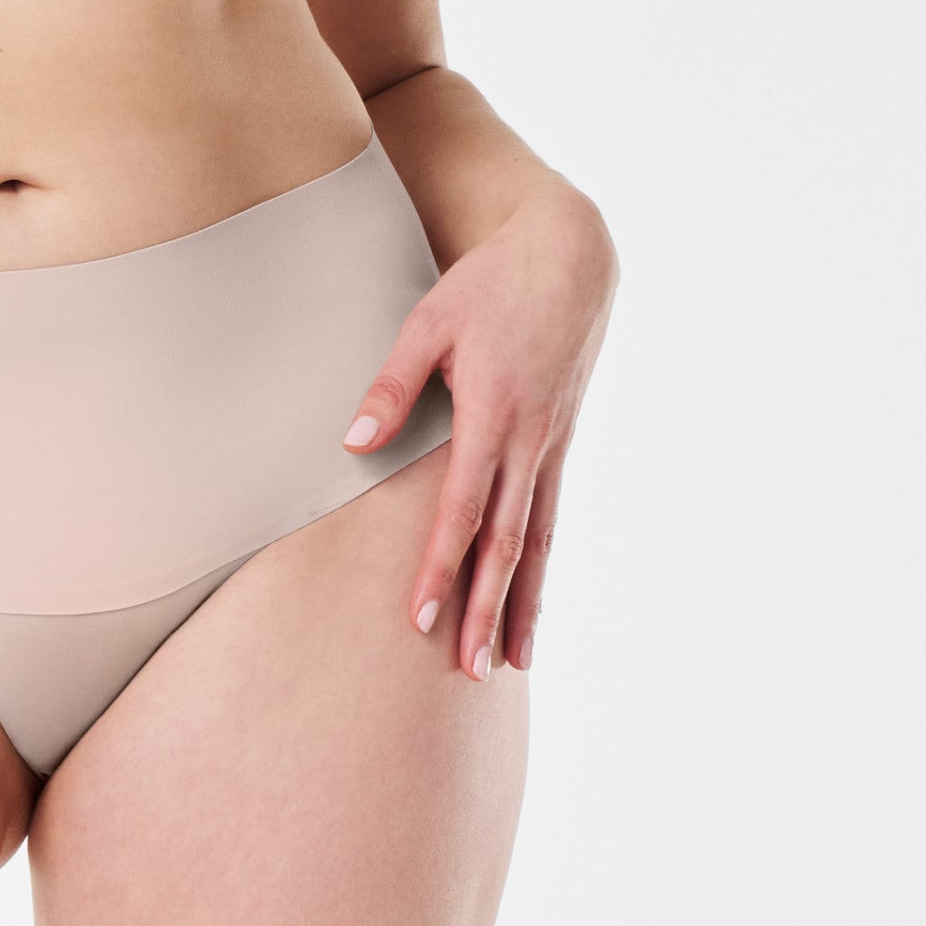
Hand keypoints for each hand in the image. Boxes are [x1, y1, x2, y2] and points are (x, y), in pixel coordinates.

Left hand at [342, 180, 617, 675]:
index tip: (422, 617)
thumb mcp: (429, 320)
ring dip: (523, 605)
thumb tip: (354, 442)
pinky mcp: (561, 444)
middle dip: (487, 609)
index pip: (462, 507)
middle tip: (470, 671)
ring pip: (537, 541)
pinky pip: (550, 519)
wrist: (571, 254)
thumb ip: (392, 385)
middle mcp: (530, 440)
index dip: (442, 566)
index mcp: (492, 412)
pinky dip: (541, 570)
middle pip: (506, 542)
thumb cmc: (490, 282)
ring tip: (510, 664)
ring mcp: (551, 445)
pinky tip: (532, 609)